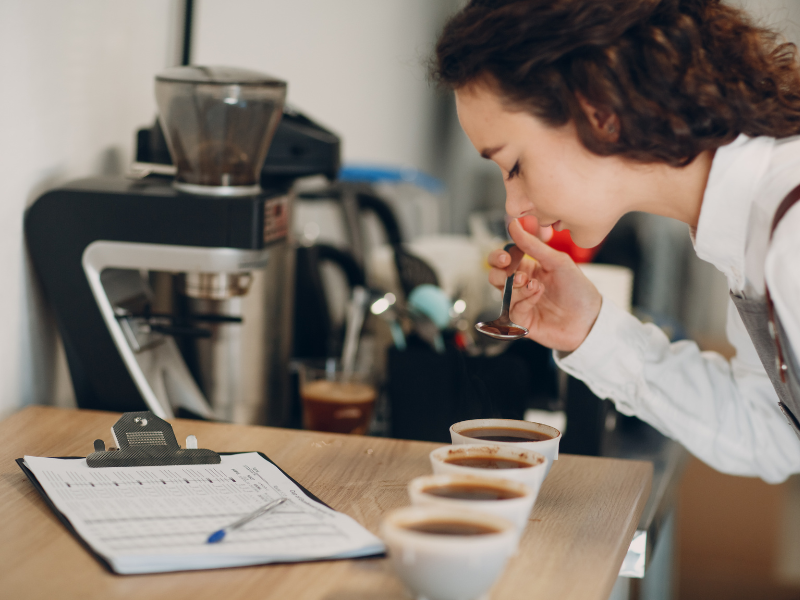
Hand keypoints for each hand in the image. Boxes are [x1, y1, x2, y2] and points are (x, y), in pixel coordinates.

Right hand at [487, 219, 601, 351]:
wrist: (589, 318)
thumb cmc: (577, 289)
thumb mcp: (557, 261)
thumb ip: (532, 245)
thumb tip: (513, 224)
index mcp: (528, 268)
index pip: (502, 260)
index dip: (498, 257)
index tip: (506, 258)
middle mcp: (521, 286)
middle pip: (495, 276)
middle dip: (501, 274)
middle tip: (519, 275)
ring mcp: (520, 303)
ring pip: (503, 293)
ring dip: (518, 288)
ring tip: (536, 286)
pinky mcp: (521, 321)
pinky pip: (512, 309)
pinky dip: (524, 301)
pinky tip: (538, 297)